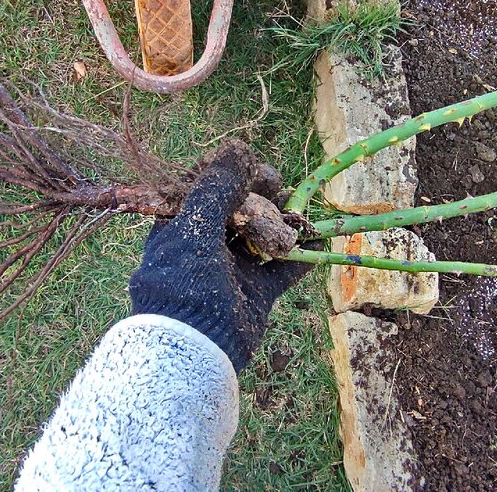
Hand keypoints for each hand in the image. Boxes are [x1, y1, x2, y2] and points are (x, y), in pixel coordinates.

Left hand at [129, 145, 313, 371]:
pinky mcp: (254, 295)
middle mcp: (203, 247)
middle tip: (280, 187)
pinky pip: (281, 270)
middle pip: (237, 212)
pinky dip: (300, 257)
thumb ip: (216, 188)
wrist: (193, 347)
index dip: (231, 177)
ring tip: (301, 211)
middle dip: (261, 198)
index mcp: (178, 228)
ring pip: (261, 237)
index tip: (253, 167)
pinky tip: (318, 242)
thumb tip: (237, 149)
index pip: (206, 192)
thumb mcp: (194, 227)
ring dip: (282, 223)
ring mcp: (230, 271)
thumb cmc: (183, 281)